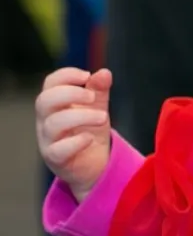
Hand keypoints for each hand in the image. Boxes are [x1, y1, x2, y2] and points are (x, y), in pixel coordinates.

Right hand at [36, 67, 112, 201]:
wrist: (93, 163)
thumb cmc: (89, 130)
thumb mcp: (97, 108)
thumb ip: (99, 90)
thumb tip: (105, 72)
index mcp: (55, 104)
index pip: (50, 84)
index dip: (66, 75)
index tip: (87, 76)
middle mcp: (46, 120)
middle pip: (45, 100)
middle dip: (71, 94)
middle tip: (93, 97)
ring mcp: (48, 140)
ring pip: (54, 124)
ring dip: (81, 116)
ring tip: (103, 117)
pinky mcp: (56, 159)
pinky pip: (58, 150)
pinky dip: (76, 142)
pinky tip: (90, 138)